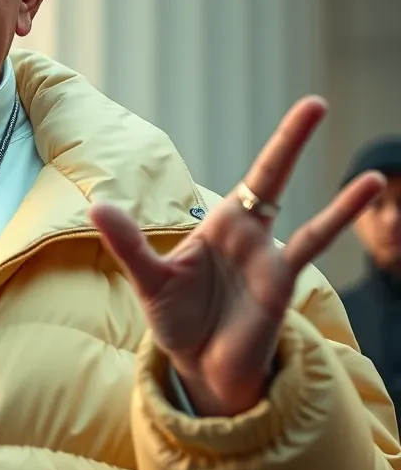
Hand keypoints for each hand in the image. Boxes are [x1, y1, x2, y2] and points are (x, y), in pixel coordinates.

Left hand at [87, 97, 383, 415]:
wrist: (198, 367)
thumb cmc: (178, 319)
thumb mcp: (148, 279)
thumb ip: (128, 242)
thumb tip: (98, 206)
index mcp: (221, 227)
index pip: (249, 180)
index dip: (267, 149)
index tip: (281, 117)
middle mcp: (251, 238)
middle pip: (273, 180)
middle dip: (292, 142)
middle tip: (316, 103)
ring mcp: (270, 263)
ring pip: (311, 225)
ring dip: (344, 206)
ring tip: (377, 176)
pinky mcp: (279, 290)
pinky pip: (307, 260)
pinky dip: (328, 238)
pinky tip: (354, 228)